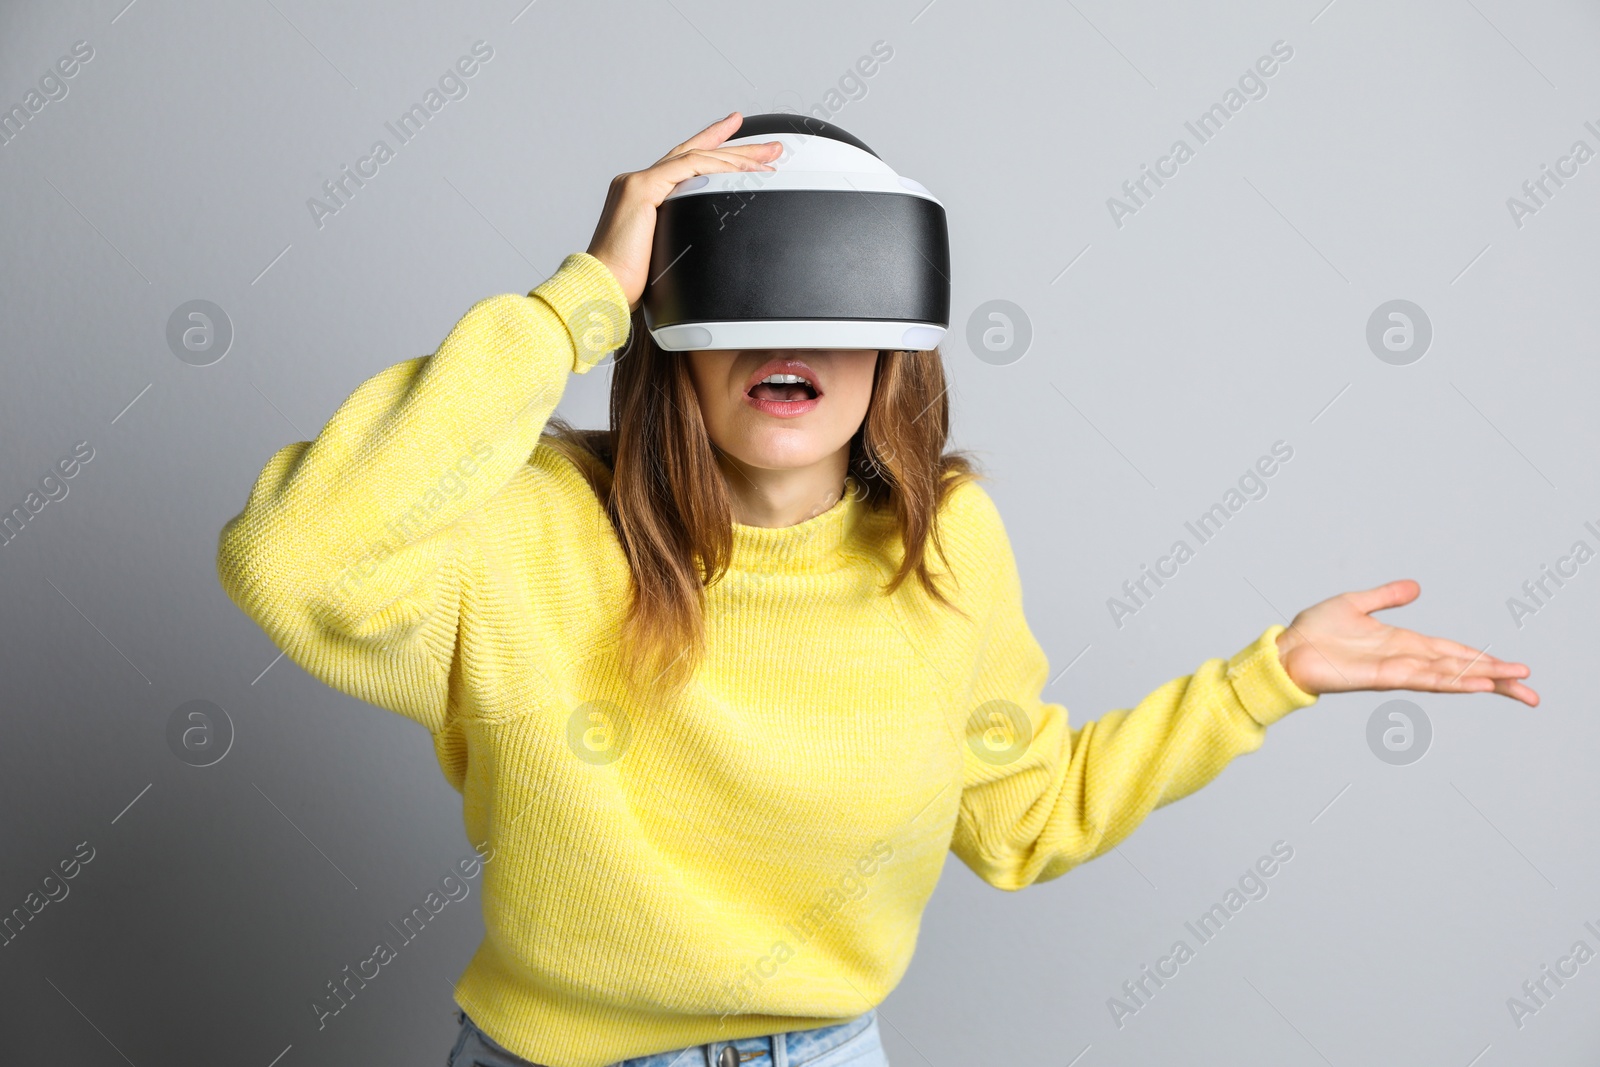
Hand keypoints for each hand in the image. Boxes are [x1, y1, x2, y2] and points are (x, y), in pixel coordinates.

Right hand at [586, 111, 781, 310]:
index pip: (684, 164)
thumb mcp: (665, 253)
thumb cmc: (627, 281)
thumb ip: (683, 235)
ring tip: (766, 157)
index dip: (712, 147)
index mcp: (643, 195)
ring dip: (736, 157)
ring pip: (696, 158)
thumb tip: (710, 241)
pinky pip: (688, 169)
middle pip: (695, 155)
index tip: (736, 136)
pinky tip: (741, 171)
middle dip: (735, 149)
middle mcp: (638, 182)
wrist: (603, 288)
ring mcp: (638, 182)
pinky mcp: (641, 189)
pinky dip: (717, 168)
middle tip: (768, 148)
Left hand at [1273, 579, 1537, 706]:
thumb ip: (1387, 596)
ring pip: (1448, 676)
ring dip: (1481, 679)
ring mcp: (1395, 669)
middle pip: (1460, 669)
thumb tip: (1416, 587)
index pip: (1454, 653)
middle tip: (1532, 692)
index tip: (1515, 670)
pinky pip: (1421, 678)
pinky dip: (1450, 680)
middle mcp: (1406, 659)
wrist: (1286, 649)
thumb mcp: (1356, 603)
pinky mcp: (1380, 676)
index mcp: (1404, 643)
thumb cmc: (1315, 632)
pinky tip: (1473, 683)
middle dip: (1496, 679)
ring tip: (1514, 684)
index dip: (1484, 661)